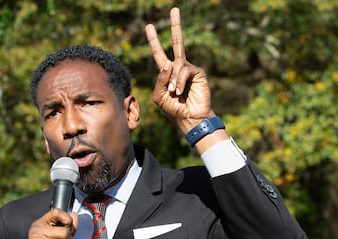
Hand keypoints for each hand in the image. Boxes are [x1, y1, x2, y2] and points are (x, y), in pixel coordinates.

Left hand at [145, 7, 213, 133]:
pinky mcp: (198, 73)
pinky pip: (184, 71)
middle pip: (177, 42)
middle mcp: (178, 68)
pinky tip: (180, 92)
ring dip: (172, 81)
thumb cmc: (173, 109)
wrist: (189, 118)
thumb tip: (167, 63)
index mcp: (166, 73)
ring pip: (176, 64)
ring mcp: (189, 69)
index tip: (149, 26)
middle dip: (175, 26)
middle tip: (174, 9)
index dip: (154, 41)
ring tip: (174, 94)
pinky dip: (179, 82)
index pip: (159, 53)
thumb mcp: (158, 96)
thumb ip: (159, 80)